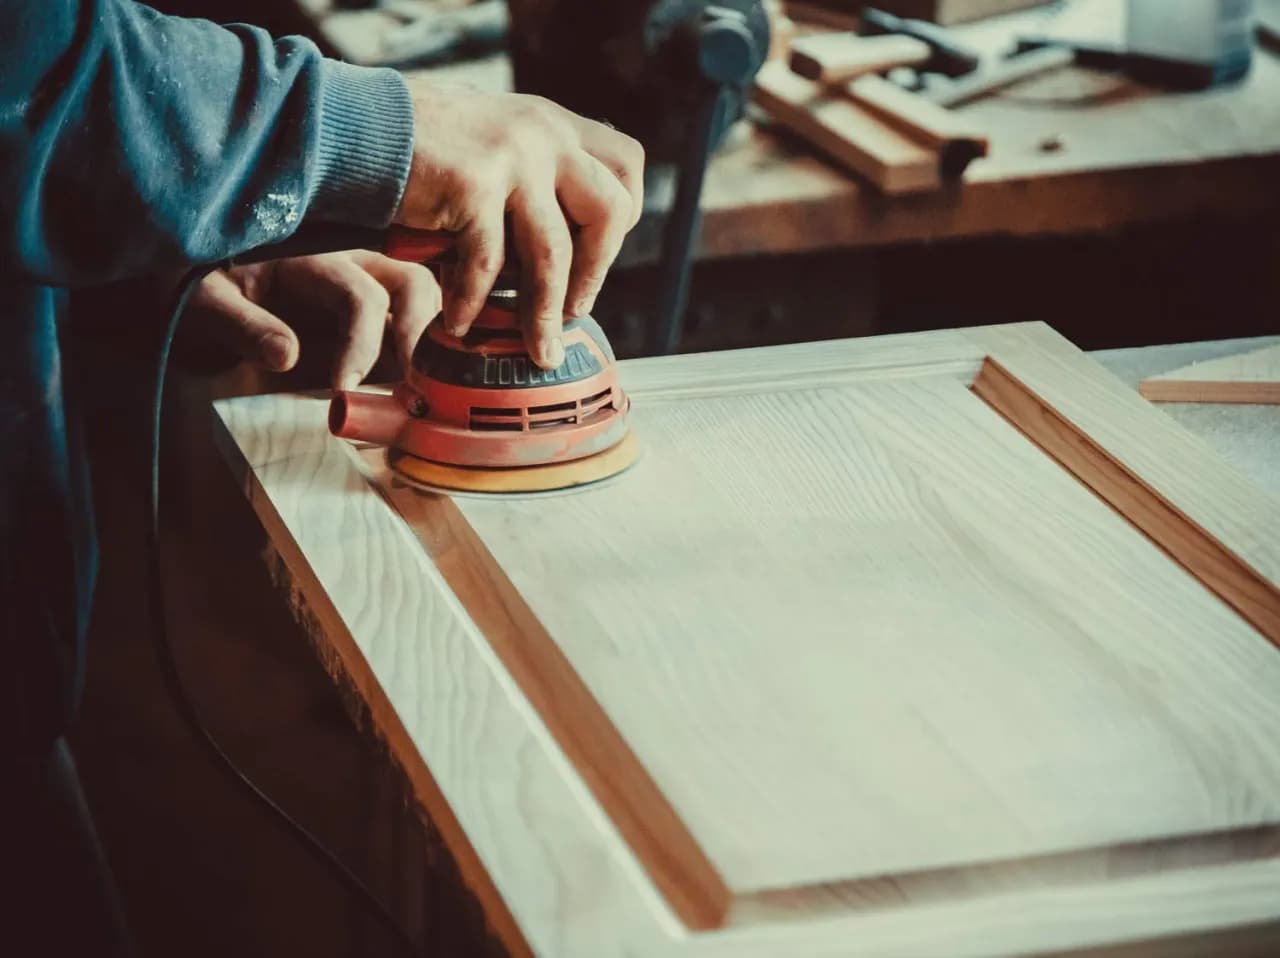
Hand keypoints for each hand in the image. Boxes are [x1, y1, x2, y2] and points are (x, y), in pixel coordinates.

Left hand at [186, 251, 440, 389]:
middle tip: (415, 390)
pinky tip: (420, 388)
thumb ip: (243, 324)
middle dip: (421, 337)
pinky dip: (428, 351)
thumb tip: (286, 355)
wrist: (204, 285)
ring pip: (425, 300)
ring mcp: (370, 285)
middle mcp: (353, 264)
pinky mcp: (375, 311)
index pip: (360, 296)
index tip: (345, 391)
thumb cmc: (205, 288)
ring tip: (423, 391)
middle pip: (413, 285)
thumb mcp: (206, 302)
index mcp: (313, 258)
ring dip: (433, 343)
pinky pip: (415, 323)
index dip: (362, 345)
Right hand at [395, 80, 643, 368]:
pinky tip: (458, 322)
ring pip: (553, 253)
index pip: (627, 166)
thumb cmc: (414, 149)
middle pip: (609, 211)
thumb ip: (532, 175)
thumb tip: (565, 247)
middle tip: (573, 312)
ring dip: (544, 313)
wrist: (347, 125)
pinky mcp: (472, 184)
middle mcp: (543, 132)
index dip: (621, 219)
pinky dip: (473, 303)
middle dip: (595, 273)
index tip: (594, 257)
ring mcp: (511, 155)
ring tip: (538, 350)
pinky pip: (488, 265)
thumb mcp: (492, 141)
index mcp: (553, 122)